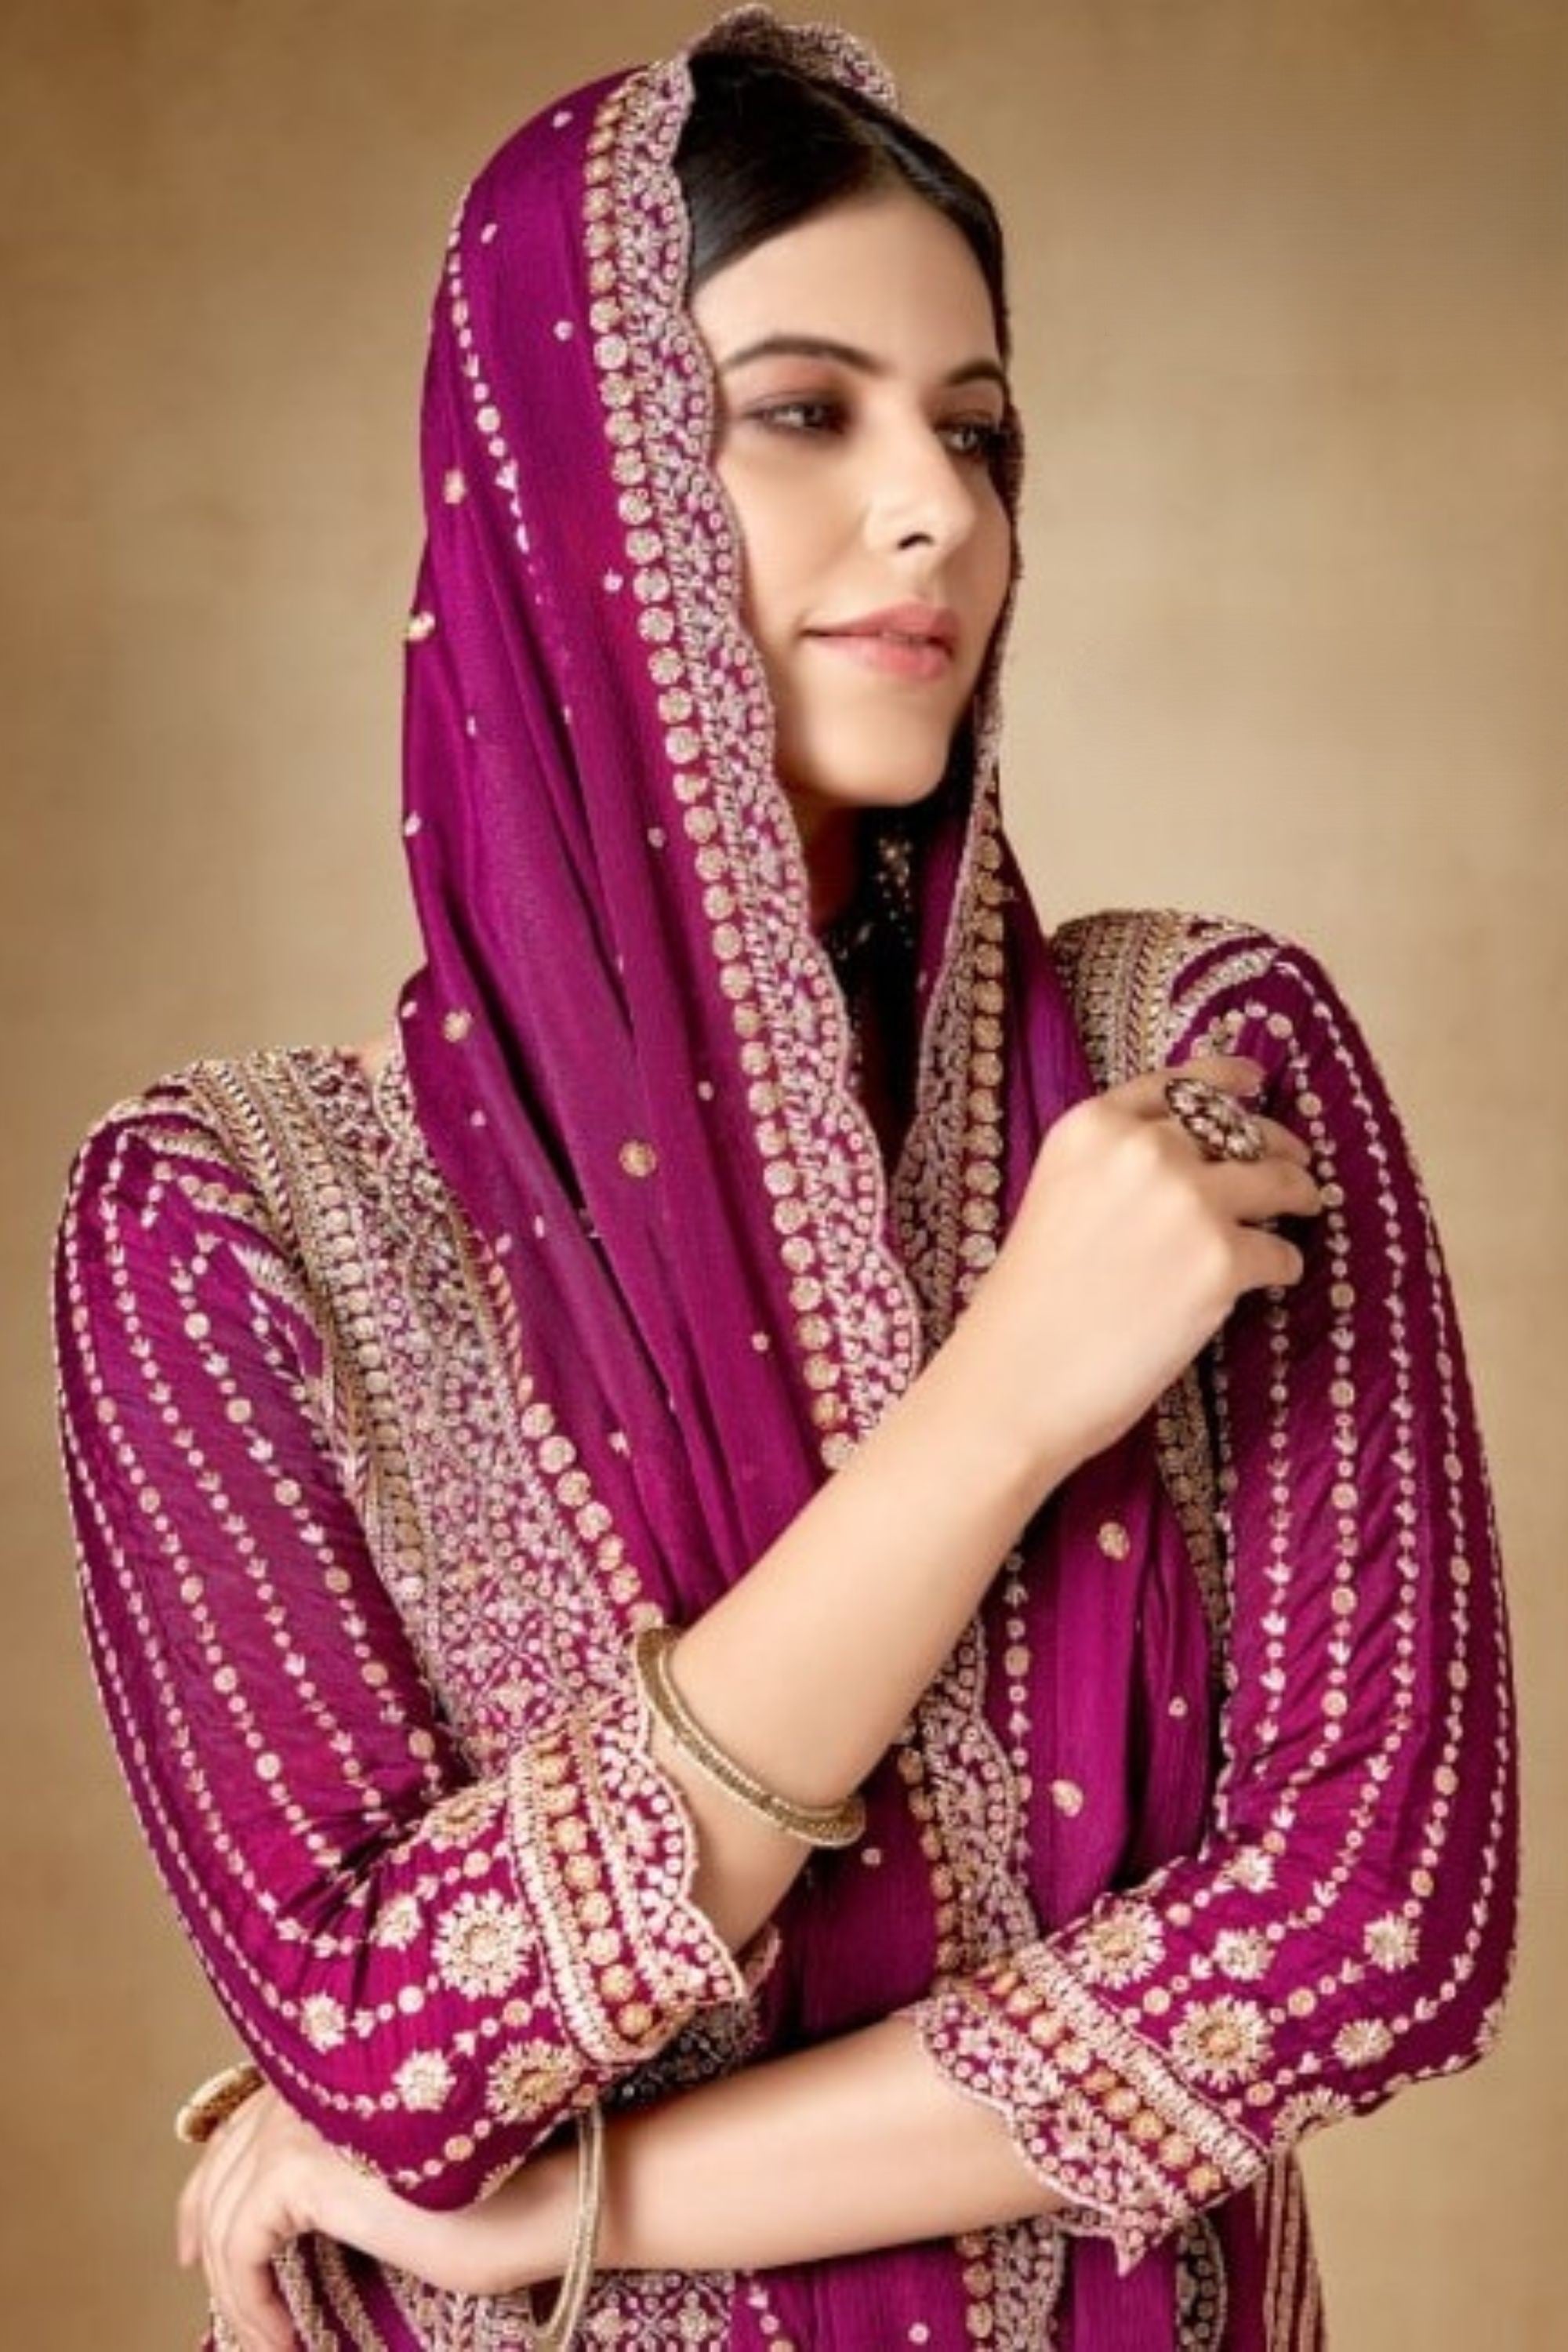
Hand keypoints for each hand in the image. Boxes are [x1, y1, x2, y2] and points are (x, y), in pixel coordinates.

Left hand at [176, 2085, 575, 2345]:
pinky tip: (277, 2339)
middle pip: (223, 2162)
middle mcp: (314, 2080)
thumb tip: (276, 2219)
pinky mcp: (307, 2168)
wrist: (552, 2195)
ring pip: (226, 2212)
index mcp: (337, 2071)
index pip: (244, 2123)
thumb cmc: (502, 2191)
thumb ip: (342, 2171)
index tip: (194, 2246)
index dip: (208, 2186)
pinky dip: (246, 2299)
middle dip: (204, 2234)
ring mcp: (308, 2120)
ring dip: (233, 2288)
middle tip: (206, 2292)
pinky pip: (240, 2243)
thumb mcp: (401, 2180)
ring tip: (264, 2338)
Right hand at [959, 1053, 1321, 1484]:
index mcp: (1094, 1127)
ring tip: (1305, 1209)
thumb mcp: (1062, 1195)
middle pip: (1239, 1130)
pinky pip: (1281, 1254)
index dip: (1227, 1079)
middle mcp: (1144, 1149)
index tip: (1257, 1083)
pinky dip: (1283, 1266)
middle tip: (1296, 1164)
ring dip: (1299, 1195)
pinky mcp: (1222, 1262)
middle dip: (1276, 1145)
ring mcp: (1189, 1202)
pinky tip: (1271, 1279)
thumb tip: (1198, 1159)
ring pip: (1278, 1183)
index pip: (1181, 1085)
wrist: (1017, 1377)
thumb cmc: (1030, 1302)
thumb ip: (1118, 1165)